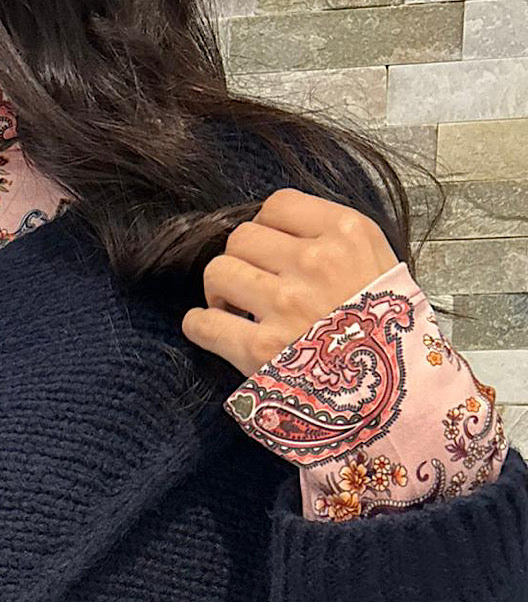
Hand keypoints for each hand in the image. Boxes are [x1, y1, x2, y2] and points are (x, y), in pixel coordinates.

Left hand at [180, 187, 399, 376]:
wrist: (401, 396)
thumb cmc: (390, 338)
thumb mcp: (382, 269)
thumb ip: (337, 246)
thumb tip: (285, 240)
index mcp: (347, 235)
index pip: (278, 205)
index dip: (264, 228)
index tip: (267, 251)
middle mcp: (315, 262)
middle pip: (242, 236)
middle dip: (239, 259)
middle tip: (247, 284)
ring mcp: (286, 304)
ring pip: (218, 271)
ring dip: (218, 289)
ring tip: (232, 307)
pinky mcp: (260, 349)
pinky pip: (204, 323)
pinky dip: (200, 325)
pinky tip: (210, 329)